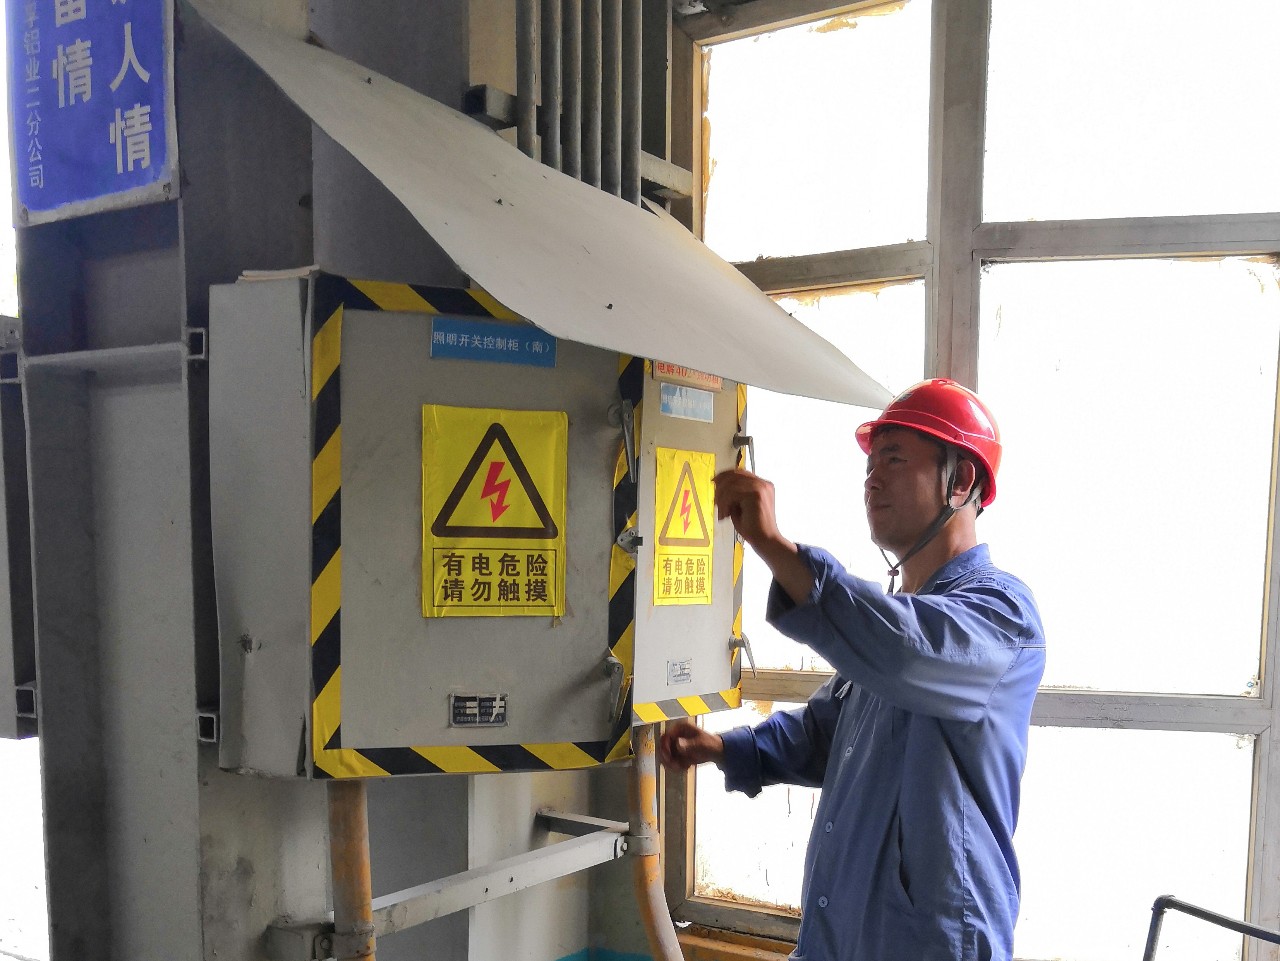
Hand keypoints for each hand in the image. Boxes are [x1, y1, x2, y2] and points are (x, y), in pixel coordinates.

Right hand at [657, 719, 723, 771]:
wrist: (717, 751)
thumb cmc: (711, 744)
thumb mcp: (701, 744)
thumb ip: (689, 745)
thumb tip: (678, 744)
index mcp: (680, 728)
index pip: (665, 737)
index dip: (664, 747)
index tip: (669, 757)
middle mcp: (676, 735)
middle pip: (663, 748)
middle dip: (668, 759)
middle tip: (676, 766)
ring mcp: (676, 745)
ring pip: (666, 756)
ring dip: (672, 764)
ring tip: (683, 767)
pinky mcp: (678, 753)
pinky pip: (671, 762)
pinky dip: (677, 766)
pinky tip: (686, 766)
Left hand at [711, 469, 813, 605]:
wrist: (765, 541)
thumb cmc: (753, 527)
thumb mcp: (740, 506)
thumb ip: (734, 494)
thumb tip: (718, 484)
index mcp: (762, 485)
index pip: (740, 472)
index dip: (724, 475)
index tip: (713, 482)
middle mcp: (763, 483)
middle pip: (734, 475)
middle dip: (720, 487)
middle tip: (715, 502)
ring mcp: (761, 487)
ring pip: (731, 485)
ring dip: (722, 499)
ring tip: (722, 513)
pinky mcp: (756, 494)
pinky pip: (732, 493)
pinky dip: (725, 505)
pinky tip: (725, 516)